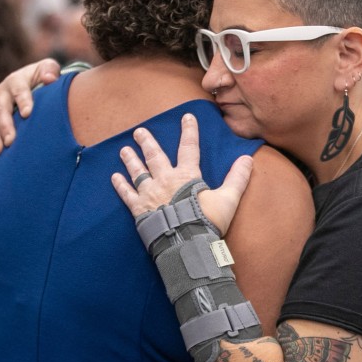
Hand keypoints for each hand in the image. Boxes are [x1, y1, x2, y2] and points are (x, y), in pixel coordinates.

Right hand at [0, 58, 60, 157]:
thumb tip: (49, 78)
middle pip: (1, 109)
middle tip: (10, 141)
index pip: (19, 89)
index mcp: (16, 80)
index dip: (23, 100)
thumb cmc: (44, 77)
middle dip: (5, 126)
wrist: (30, 82)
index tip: (28, 114)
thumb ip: (50, 71)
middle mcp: (1, 93)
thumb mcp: (48, 70)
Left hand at [111, 113, 253, 234]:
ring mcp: (150, 194)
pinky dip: (120, 185)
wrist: (186, 244)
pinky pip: (127, 194)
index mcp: (186, 176)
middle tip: (139, 132)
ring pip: (138, 172)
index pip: (189, 148)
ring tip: (124, 149)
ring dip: (131, 160)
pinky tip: (114, 177)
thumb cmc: (207, 222)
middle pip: (154, 156)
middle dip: (147, 142)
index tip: (186, 117)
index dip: (189, 131)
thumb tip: (247, 159)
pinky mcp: (139, 209)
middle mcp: (165, 180)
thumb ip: (237, 179)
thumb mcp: (227, 200)